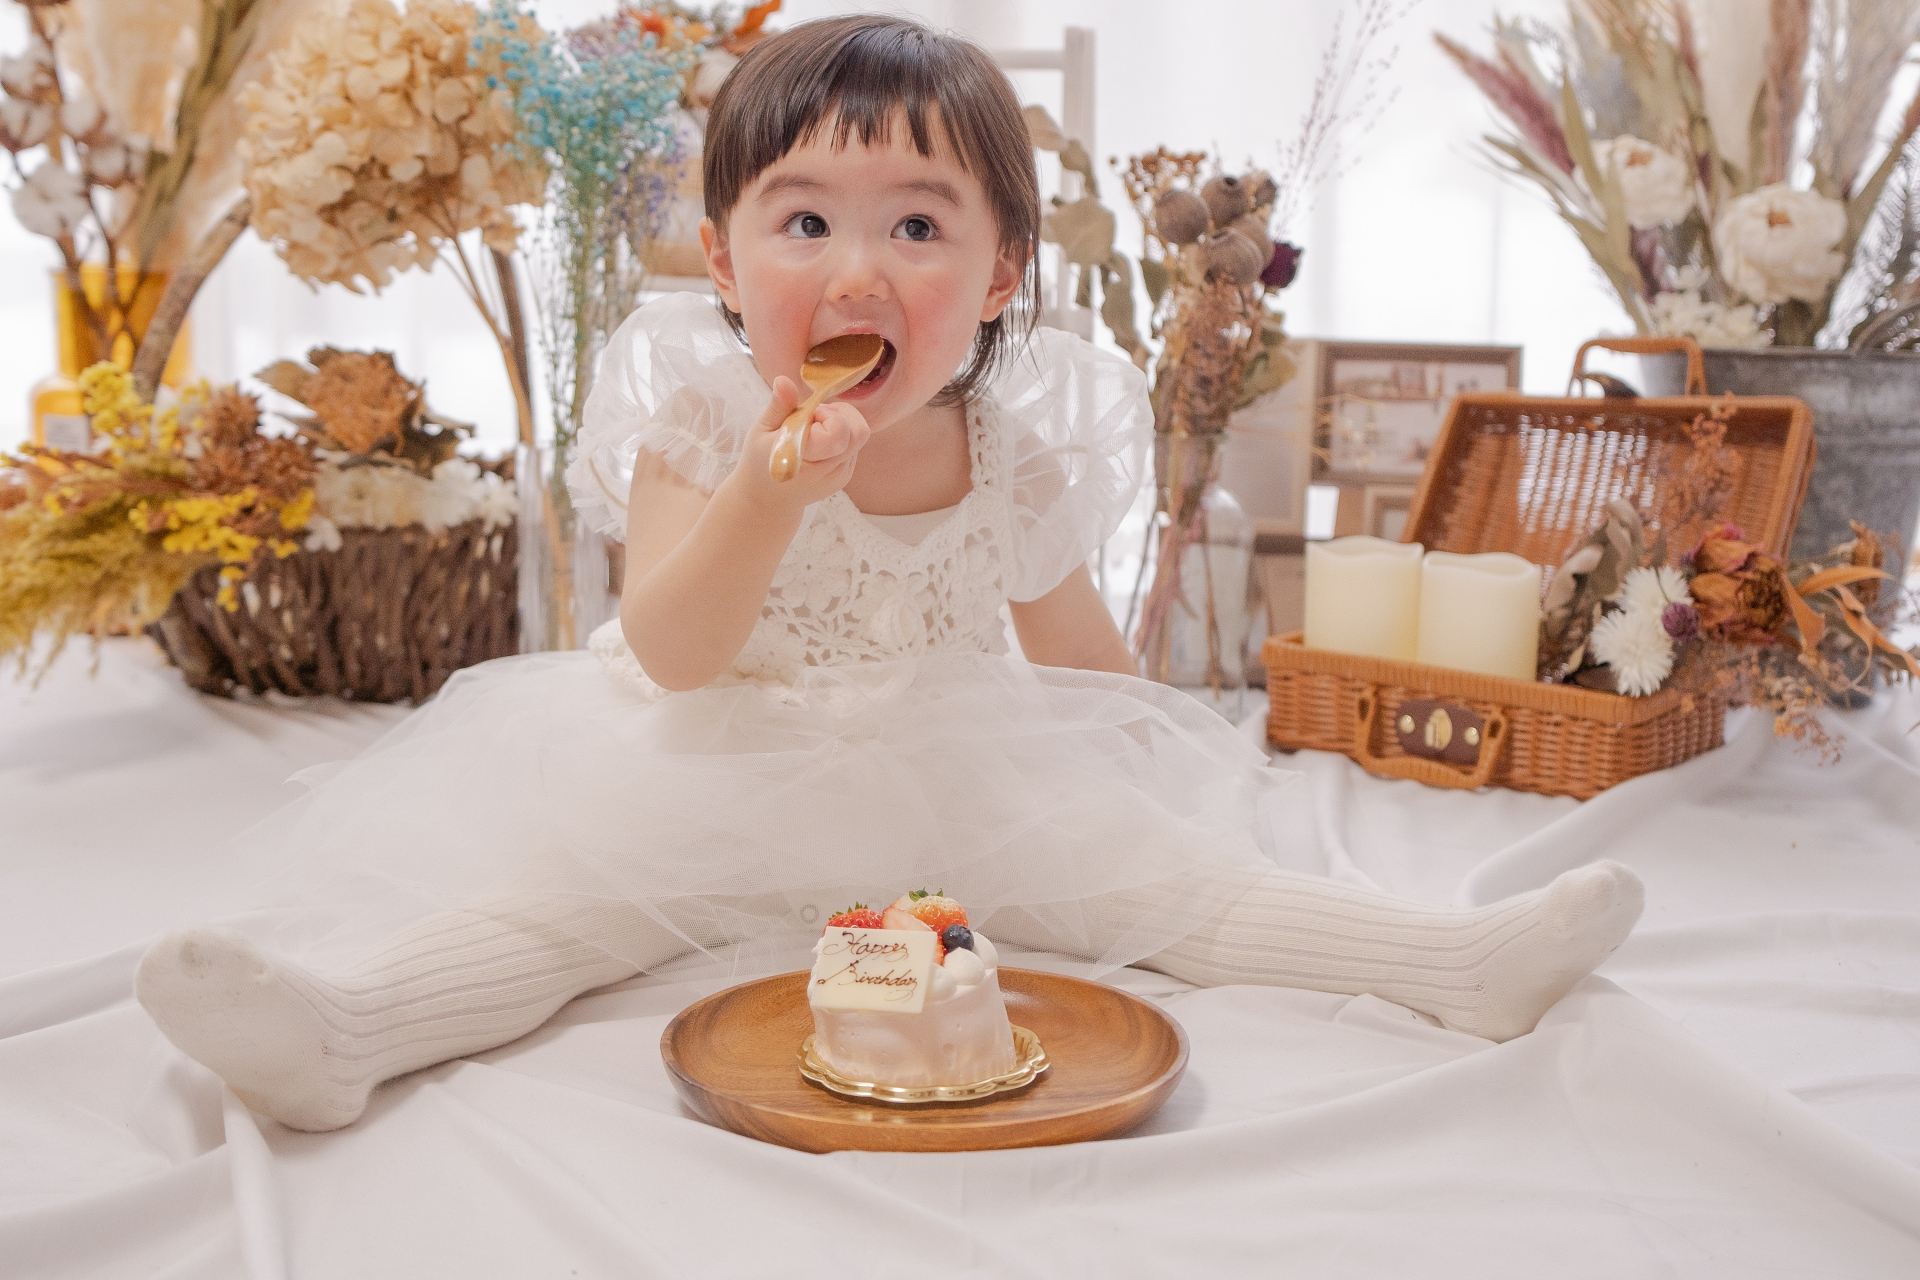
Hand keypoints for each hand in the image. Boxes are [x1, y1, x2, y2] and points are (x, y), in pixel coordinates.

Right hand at [732, 375, 871, 512]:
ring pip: (860, 436)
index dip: (828, 415)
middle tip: (814, 418)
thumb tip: (784, 379)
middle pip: (859, 432)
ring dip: (841, 424)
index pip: (839, 433)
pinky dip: (840, 436)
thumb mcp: (761, 431)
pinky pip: (854, 445)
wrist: (768, 500)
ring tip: (813, 429)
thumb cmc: (760, 461)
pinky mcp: (845, 476)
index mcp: (804, 460)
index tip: (808, 416)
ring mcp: (840, 476)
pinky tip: (818, 441)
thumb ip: (778, 405)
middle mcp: (827, 472)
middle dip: (840, 415)